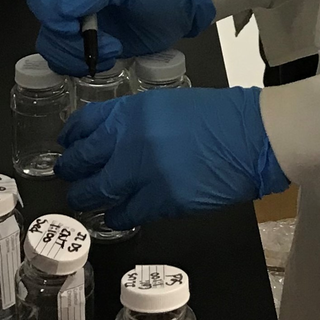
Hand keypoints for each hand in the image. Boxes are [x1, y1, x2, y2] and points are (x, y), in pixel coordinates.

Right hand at [25, 0, 214, 76]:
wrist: (176, 12)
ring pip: (53, 48)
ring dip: (78, 56)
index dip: (50, 14)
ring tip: (112, 50)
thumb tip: (63, 8)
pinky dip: (81, 66)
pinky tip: (107, 59)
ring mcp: (75, 25)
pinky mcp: (84, 47)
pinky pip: (65, 62)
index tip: (73, 27)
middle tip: (105, 42)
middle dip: (72, 41)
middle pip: (46, 27)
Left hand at [56, 87, 289, 227]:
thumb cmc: (217, 116)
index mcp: (132, 111)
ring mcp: (143, 173)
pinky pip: (124, 213)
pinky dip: (115, 215)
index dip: (72, 137)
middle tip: (68, 176)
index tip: (68, 145)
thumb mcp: (167, 104)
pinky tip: (115, 215)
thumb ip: (136, 120)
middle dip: (71, 171)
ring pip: (97, 192)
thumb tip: (112, 139)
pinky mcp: (160, 201)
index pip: (85, 125)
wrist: (251, 137)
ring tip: (85, 200)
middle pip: (82, 161)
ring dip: (87, 198)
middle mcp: (130, 140)